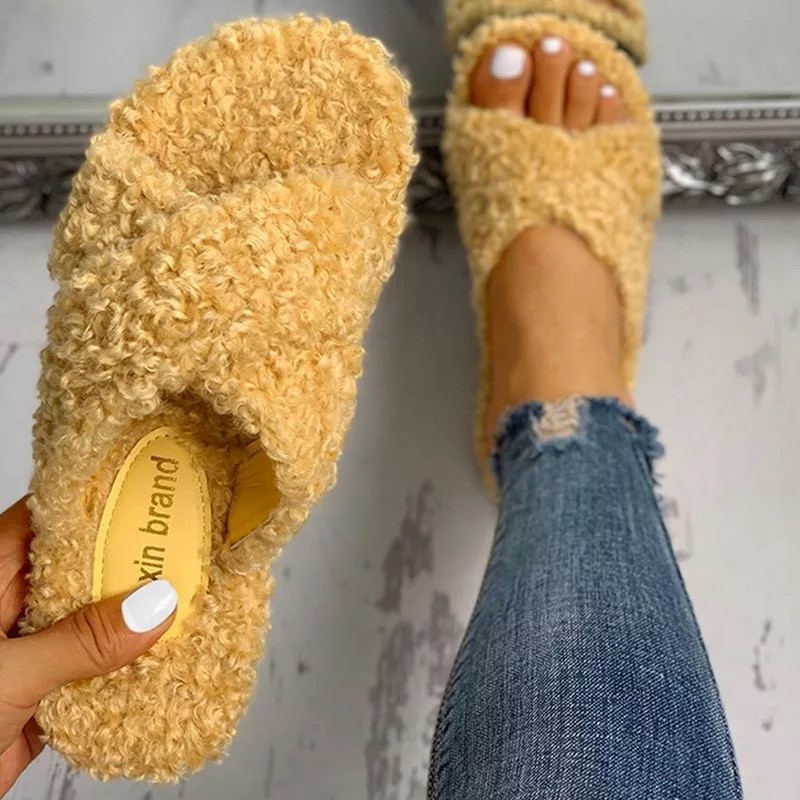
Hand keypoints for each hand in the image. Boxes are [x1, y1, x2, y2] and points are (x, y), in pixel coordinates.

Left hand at [0, 499, 177, 796]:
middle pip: (80, 568)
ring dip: (134, 617)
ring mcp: (30, 647)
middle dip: (130, 561)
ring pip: (93, 618)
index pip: (46, 521)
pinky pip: (95, 666)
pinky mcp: (45, 689)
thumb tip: (154, 607)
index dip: (95, 503)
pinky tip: (163, 656)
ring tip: (188, 596)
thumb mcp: (7, 673)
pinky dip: (127, 663)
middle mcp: (10, 606)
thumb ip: (80, 642)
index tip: (148, 495)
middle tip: (185, 547)